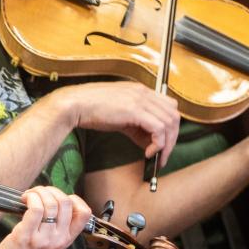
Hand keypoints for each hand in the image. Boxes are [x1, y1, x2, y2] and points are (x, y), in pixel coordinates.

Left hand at [0, 186, 90, 248]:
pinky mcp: (26, 235)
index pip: (85, 213)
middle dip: (51, 190)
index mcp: (65, 240)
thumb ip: (55, 229)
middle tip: (38, 194)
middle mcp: (58, 239)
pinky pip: (35, 207)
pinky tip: (24, 199)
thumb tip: (54, 202)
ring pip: (50, 203)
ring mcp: (43, 238)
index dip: (73, 199)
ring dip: (38, 192)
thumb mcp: (48, 246)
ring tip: (28, 196)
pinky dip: (30, 197)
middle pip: (66, 202)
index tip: (57, 198)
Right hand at [55, 81, 179, 172]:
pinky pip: (158, 129)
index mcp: (141, 91)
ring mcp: (140, 100)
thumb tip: (149, 142)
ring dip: (167, 144)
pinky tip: (148, 152)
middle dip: (172, 138)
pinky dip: (158, 143)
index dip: (170, 128)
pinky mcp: (135, 110)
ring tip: (156, 157)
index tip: (162, 144)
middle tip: (163, 155)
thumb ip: (137, 126)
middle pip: (174, 115)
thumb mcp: (120, 117)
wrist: (75, 105)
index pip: (168, 107)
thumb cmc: (92, 110)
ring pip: (169, 122)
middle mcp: (144, 93)